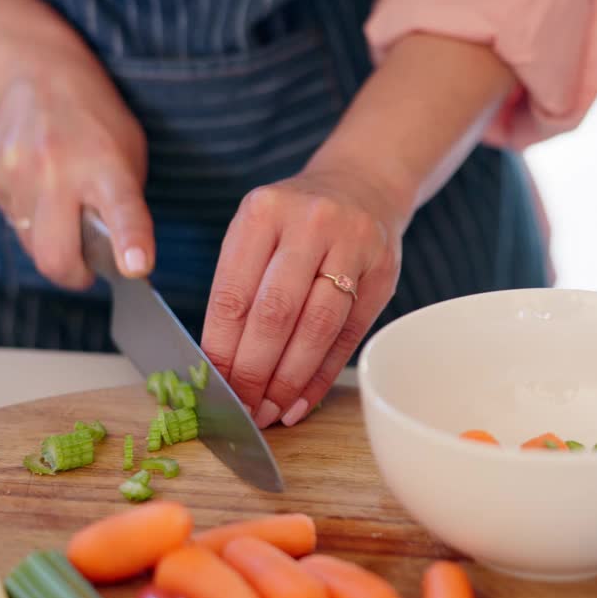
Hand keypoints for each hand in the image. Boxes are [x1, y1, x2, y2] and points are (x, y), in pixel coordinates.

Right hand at [0, 59, 154, 288]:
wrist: (35, 71)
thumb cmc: (95, 119)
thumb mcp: (129, 152)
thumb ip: (126, 205)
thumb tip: (120, 261)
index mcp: (106, 164)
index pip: (122, 211)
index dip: (130, 243)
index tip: (136, 268)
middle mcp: (58, 169)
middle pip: (55, 255)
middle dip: (74, 275)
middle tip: (87, 269)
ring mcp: (18, 173)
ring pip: (32, 246)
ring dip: (52, 244)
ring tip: (65, 211)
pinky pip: (14, 223)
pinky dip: (32, 221)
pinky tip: (41, 189)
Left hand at [201, 167, 407, 428]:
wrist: (363, 186)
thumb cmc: (295, 222)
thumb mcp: (257, 232)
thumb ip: (239, 288)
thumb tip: (220, 367)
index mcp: (263, 212)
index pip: (234, 294)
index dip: (222, 348)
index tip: (213, 386)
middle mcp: (310, 223)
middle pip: (276, 313)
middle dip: (255, 371)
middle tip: (243, 408)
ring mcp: (353, 245)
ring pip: (317, 328)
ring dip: (290, 380)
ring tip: (270, 411)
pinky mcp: (383, 273)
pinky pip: (349, 335)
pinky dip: (322, 375)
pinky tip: (302, 399)